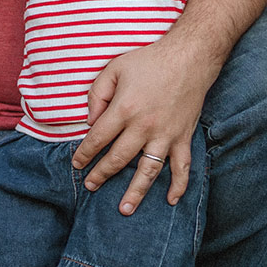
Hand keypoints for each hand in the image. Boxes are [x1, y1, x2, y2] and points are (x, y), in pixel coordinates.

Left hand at [71, 33, 214, 212]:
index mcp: (124, 109)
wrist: (189, 57)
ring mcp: (166, 135)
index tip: (77, 164)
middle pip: (118, 159)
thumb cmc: (149, 60)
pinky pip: (182, 166)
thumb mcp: (114, 68)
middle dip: (101, 175)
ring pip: (148, 170)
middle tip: (91, 187)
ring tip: (124, 209)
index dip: (85, 154)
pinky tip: (172, 200)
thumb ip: (97, 94)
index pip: (98, 139)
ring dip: (136, 192)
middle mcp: (144, 127)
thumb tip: (91, 121)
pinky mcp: (183, 137)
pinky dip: (179, 185)